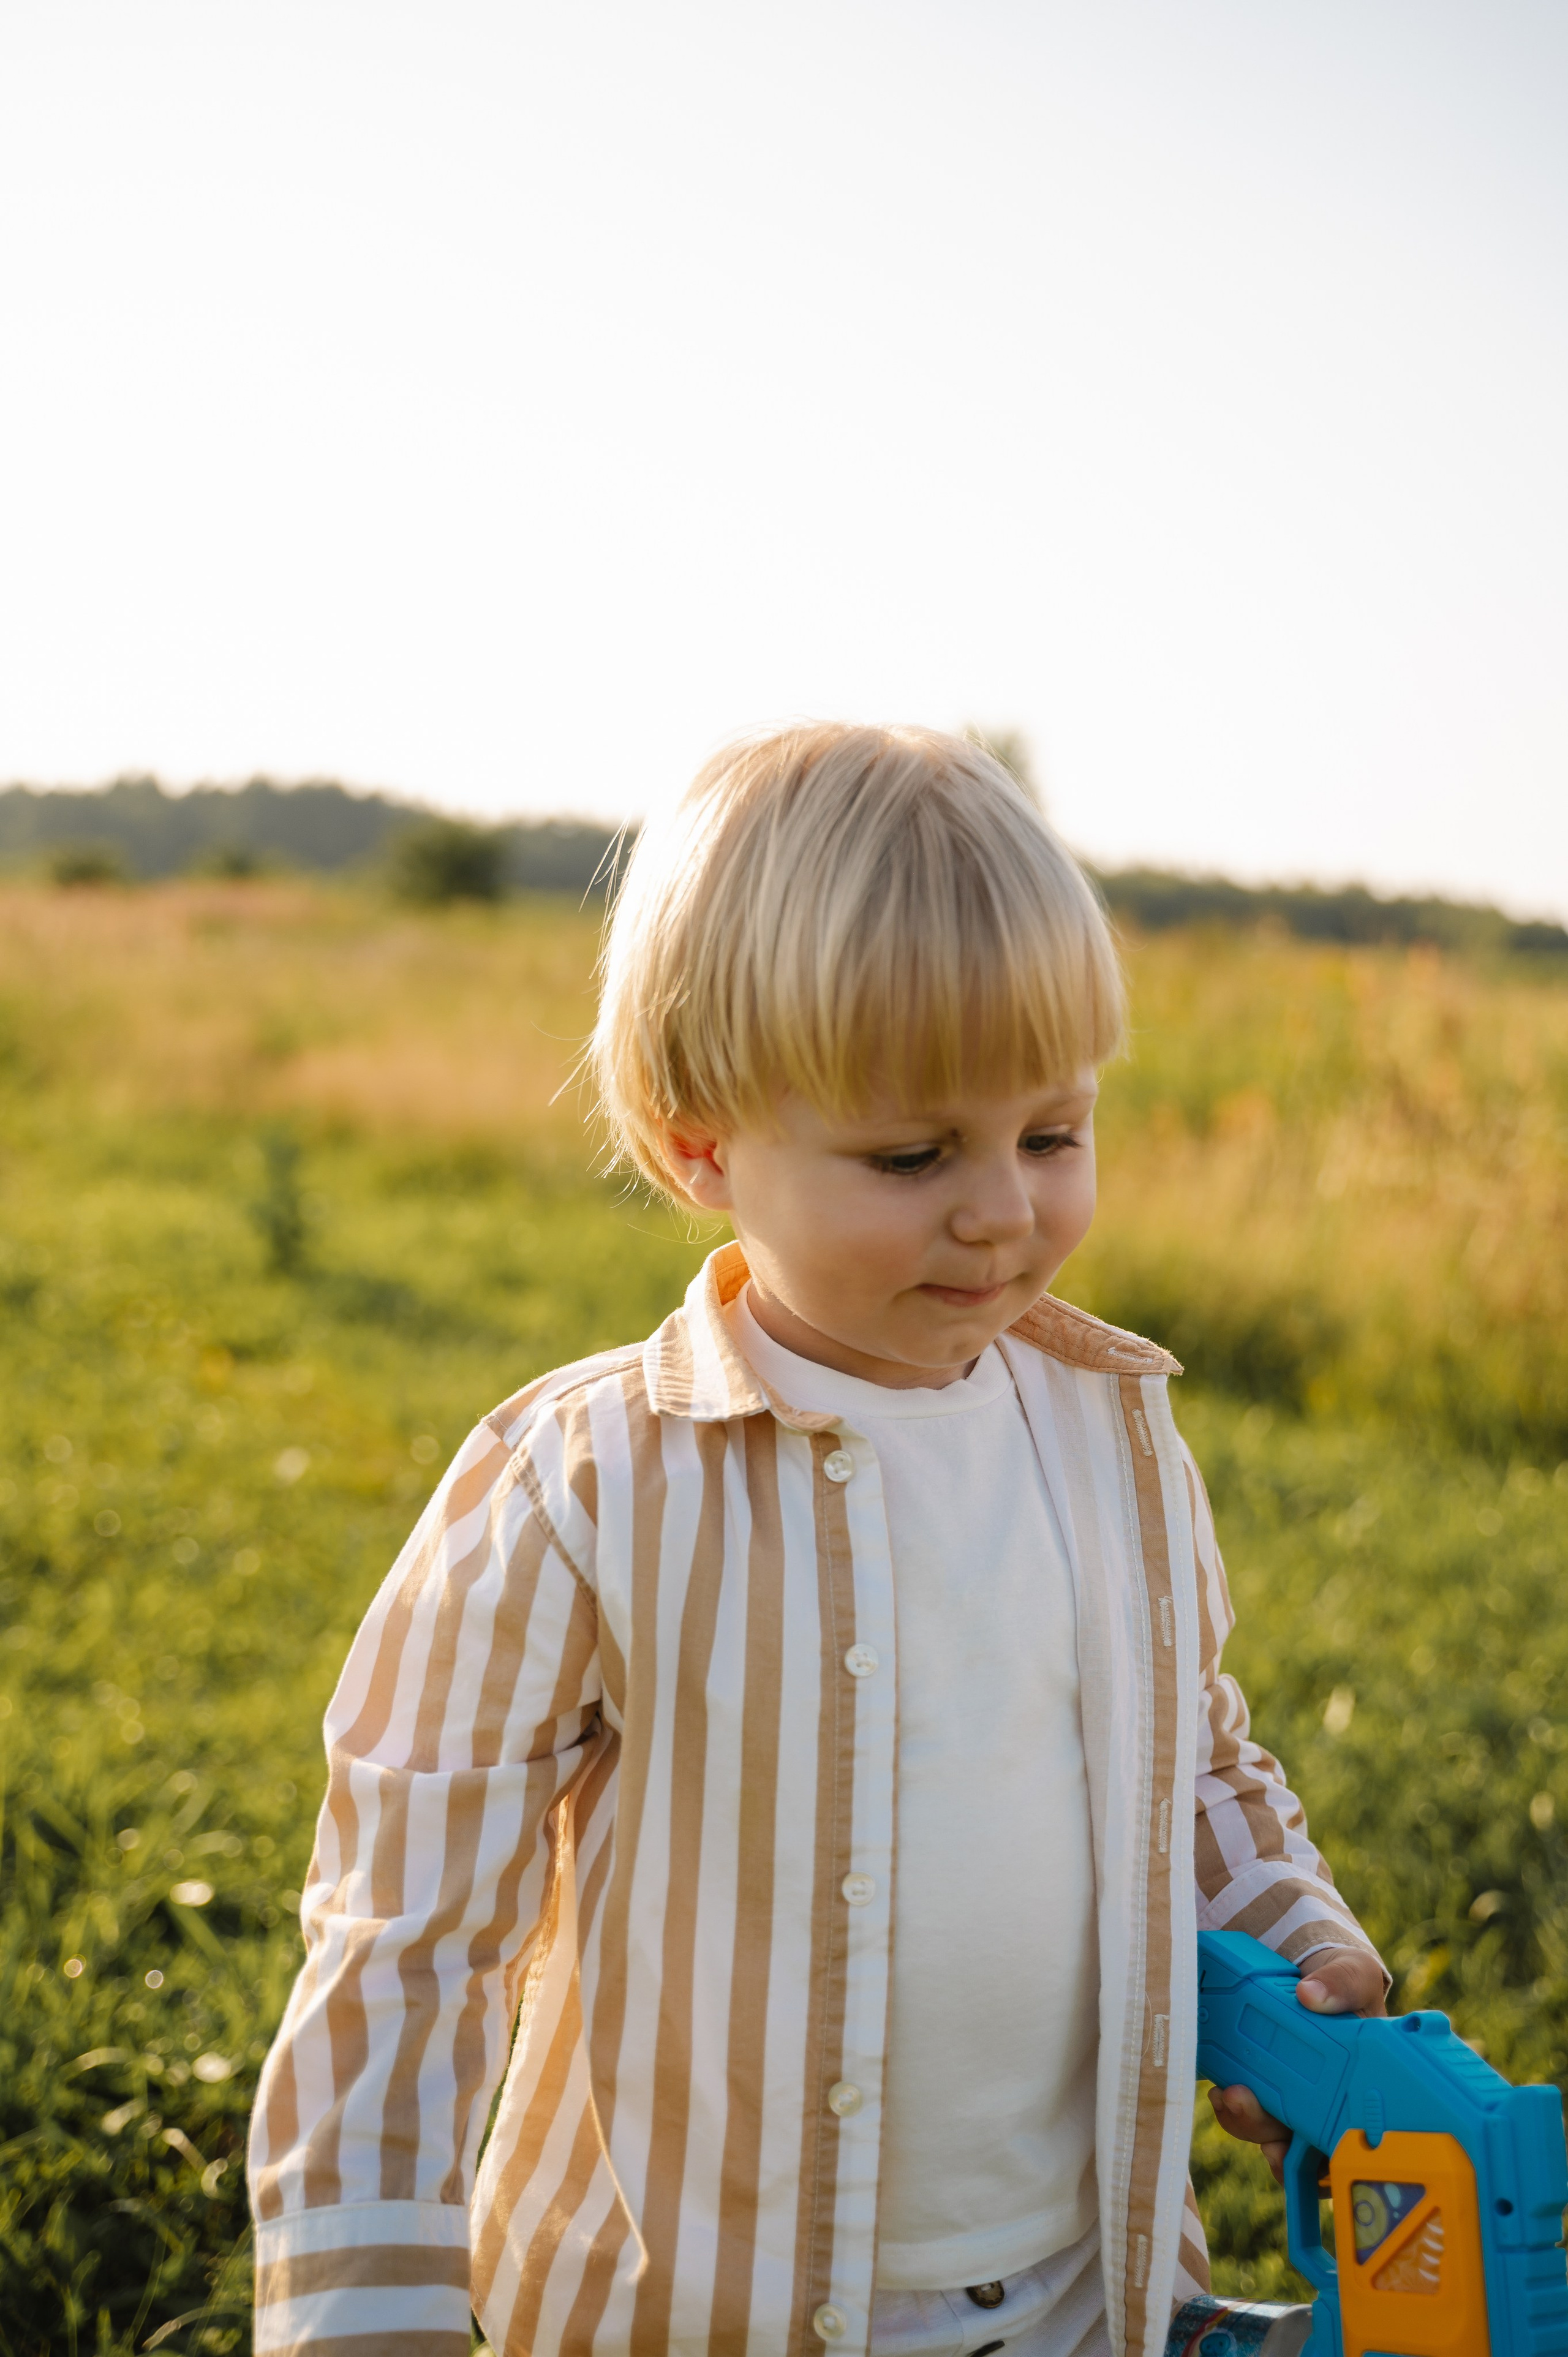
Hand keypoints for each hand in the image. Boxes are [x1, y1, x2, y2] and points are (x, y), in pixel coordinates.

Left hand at [1208, 1946, 1386, 2183]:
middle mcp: (1328, 2102)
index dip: (1321, 2165)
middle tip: (1242, 2102)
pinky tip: (1219, 2088)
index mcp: (1359, 2087)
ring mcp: (1294, 2095)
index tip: (1294, 2151)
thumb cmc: (1347, 1984)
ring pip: (1270, 2129)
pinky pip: (1248, 2104)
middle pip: (1301, 2142)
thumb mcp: (1355, 1974)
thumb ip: (1342, 1983)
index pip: (1347, 2142)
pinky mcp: (1264, 2079)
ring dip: (1246, 2120)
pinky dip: (1233, 2106)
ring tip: (1226, 2095)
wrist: (1315, 1970)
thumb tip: (1310, 1995)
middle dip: (1268, 2135)